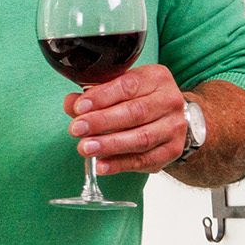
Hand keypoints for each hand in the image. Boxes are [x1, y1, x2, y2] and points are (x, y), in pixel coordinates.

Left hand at [63, 63, 187, 174]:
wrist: (168, 117)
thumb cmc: (138, 98)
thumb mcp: (117, 88)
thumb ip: (94, 95)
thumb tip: (71, 104)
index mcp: (156, 78)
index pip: (127, 86)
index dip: (101, 97)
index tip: (79, 107)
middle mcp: (170, 101)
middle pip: (135, 113)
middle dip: (102, 122)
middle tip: (76, 129)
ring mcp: (174, 127)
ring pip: (141, 138)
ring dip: (110, 145)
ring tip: (85, 148)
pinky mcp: (172, 150)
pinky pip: (145, 160)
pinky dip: (120, 164)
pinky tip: (101, 165)